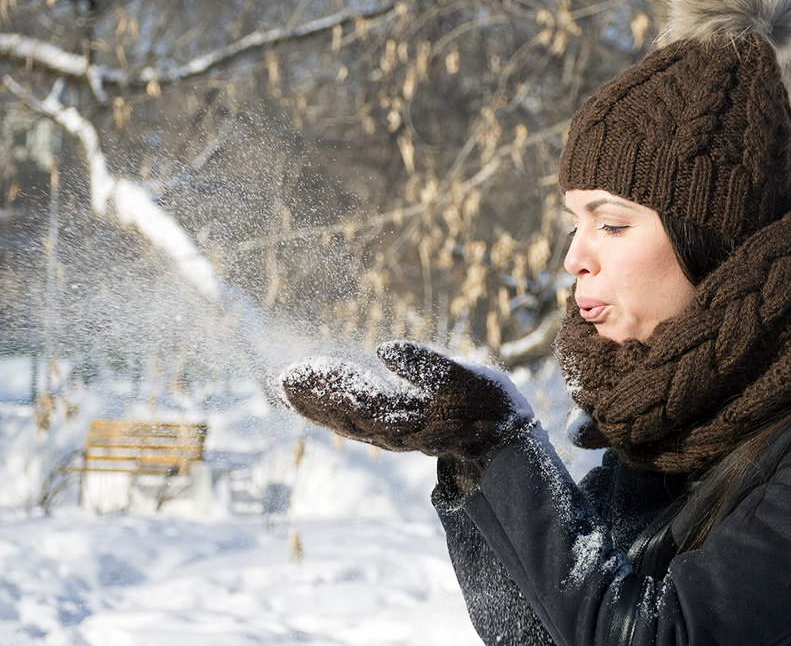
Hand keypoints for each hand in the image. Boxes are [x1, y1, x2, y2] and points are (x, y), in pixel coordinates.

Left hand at [278, 341, 534, 468]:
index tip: (295, 370)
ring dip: (318, 404)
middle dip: (311, 396)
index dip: (323, 384)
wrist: (509, 442)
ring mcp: (395, 434)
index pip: (352, 400)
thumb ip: (424, 364)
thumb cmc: (491, 405)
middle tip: (281, 378)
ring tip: (290, 387)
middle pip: (342, 413)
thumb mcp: (466, 377)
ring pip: (347, 420)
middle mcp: (393, 431)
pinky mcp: (401, 431)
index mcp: (405, 417)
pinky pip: (358, 423)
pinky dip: (335, 411)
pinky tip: (323, 401)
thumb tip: (381, 347)